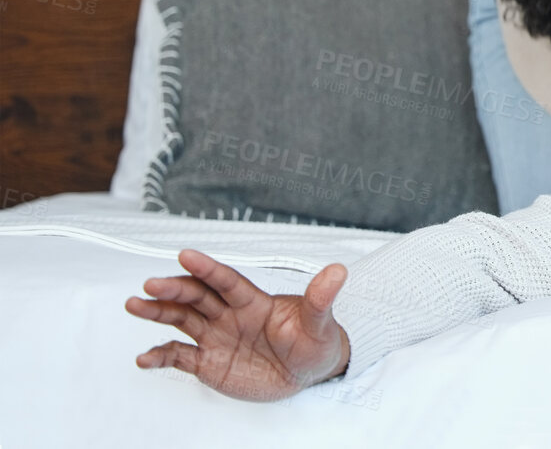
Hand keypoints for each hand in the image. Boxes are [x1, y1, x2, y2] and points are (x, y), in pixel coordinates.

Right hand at [126, 248, 352, 401]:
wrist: (309, 372)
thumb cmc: (314, 342)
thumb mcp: (320, 323)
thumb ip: (322, 299)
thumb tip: (338, 271)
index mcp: (253, 302)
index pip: (226, 281)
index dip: (207, 268)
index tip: (185, 255)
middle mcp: (229, 316)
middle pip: (196, 297)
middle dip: (174, 289)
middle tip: (150, 285)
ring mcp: (216, 338)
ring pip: (181, 321)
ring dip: (157, 313)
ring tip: (134, 305)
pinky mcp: (208, 363)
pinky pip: (179, 357)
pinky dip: (160, 356)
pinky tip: (144, 358)